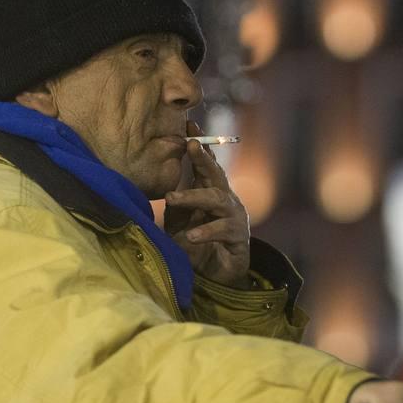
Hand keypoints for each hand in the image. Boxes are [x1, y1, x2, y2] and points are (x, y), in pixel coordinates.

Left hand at [164, 122, 250, 286]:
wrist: (216, 277)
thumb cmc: (196, 244)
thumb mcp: (180, 221)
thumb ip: (176, 203)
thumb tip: (164, 186)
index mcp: (210, 192)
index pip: (205, 165)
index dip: (198, 146)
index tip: (188, 125)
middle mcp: (225, 200)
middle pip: (216, 174)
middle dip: (203, 158)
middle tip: (190, 144)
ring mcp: (234, 217)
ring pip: (217, 200)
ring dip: (194, 197)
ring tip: (171, 199)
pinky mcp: (239, 238)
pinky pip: (223, 230)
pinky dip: (205, 232)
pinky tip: (191, 237)